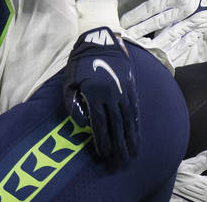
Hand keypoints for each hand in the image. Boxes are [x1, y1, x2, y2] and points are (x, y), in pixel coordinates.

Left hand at [63, 27, 139, 163]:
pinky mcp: (131, 87)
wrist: (100, 42)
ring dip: (131, 138)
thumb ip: (73, 105)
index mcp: (95, 95)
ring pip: (129, 120)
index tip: (103, 155)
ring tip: (133, 154)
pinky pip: (134, 109)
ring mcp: (124, 91)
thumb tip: (82, 124)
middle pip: (117, 126)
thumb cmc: (80, 65)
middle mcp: (112, 95)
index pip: (100, 124)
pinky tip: (137, 134)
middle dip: (119, 147)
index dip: (102, 141)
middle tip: (120, 164)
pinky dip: (136, 124)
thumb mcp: (70, 83)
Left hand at [120, 0, 206, 65]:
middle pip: (157, 23)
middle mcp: (185, 10)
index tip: (123, 23)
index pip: (152, 8)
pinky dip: (174, 52)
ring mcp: (193, 22)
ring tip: (140, 51)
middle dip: (139, 32)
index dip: (136, 16)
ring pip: (170, 36)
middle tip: (125, 39)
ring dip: (154, 44)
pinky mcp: (199, 30)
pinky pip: (185, 44)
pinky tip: (163, 58)